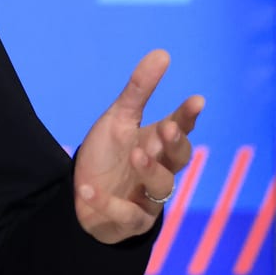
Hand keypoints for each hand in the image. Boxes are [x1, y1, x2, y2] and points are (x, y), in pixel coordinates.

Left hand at [72, 49, 203, 243]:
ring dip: (149, 169)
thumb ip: (139, 91)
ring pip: (162, 187)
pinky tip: (86, 188)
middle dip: (174, 145)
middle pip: (179, 159)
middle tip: (166, 128)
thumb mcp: (118, 120)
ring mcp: (147, 198)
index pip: (178, 129)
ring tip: (134, 154)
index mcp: (156, 145)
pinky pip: (125, 214)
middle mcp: (158, 171)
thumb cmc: (107, 156)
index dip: (187, 117)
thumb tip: (163, 53)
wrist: (80, 198)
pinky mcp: (131, 221)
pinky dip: (106, 202)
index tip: (196, 100)